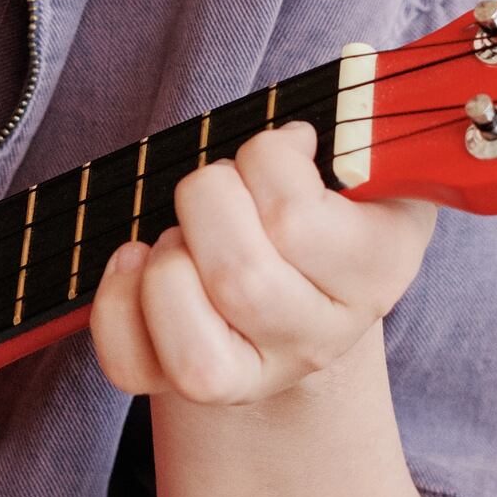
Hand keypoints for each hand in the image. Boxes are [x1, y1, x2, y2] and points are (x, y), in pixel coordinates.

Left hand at [86, 122, 435, 410]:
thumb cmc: (323, 196)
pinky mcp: (200, 388)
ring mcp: (262, 374)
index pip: (297, 219)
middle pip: (241, 280)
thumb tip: (322, 108)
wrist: (310, 282)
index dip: (265, 159)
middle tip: (219, 185)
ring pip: (193, 347)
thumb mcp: (356, 155)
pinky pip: (133, 366)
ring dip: (169, 262)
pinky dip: (117, 301)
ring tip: (185, 233)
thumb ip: (351, 123)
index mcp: (379, 269)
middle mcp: (325, 336)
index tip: (280, 147)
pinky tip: (138, 260)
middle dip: (206, 202)